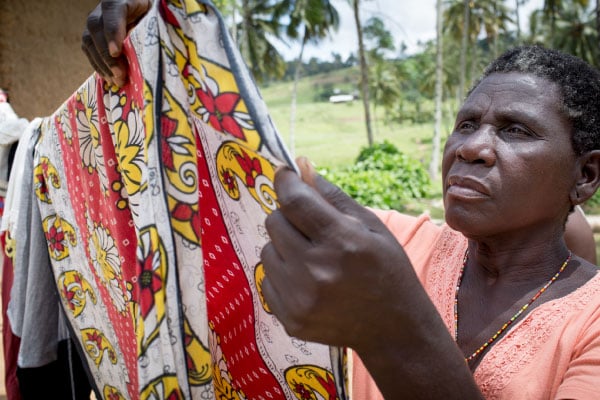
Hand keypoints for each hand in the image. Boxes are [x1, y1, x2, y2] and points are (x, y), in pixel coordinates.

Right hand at [81, 0, 151, 85]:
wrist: (143, 15)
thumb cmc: (154, 17)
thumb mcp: (156, 18)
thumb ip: (153, 28)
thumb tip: (156, 52)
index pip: (112, 10)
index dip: (113, 31)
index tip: (116, 52)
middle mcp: (104, 8)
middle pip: (96, 27)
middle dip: (107, 54)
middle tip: (120, 74)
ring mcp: (96, 21)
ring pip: (89, 40)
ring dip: (102, 63)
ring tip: (116, 81)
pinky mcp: (92, 34)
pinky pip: (88, 49)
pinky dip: (98, 65)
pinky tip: (109, 78)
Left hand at [261, 158, 418, 349]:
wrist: (393, 329)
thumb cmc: (386, 269)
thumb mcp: (369, 226)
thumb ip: (332, 196)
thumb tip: (300, 165)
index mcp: (342, 242)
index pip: (294, 200)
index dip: (285, 181)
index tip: (284, 173)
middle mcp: (316, 271)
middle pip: (274, 222)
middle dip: (289, 216)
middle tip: (310, 226)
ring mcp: (300, 299)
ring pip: (267, 250)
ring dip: (284, 246)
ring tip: (313, 257)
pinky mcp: (289, 318)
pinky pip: (267, 279)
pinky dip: (282, 273)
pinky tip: (308, 281)